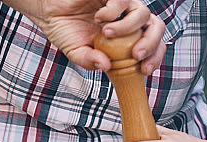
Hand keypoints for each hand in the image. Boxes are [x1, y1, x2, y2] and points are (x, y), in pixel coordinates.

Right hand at [4, 0, 165, 72]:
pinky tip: (99, 18)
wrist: (50, 11)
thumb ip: (91, 61)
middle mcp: (129, 20)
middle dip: (151, 43)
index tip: (144, 70)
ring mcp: (122, 5)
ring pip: (143, 14)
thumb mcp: (78, 53)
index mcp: (127, 39)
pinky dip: (113, 11)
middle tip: (136, 56)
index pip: (152, 46)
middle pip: (156, 27)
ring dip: (127, 27)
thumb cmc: (66, 31)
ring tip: (106, 33)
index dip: (154, 57)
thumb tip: (106, 66)